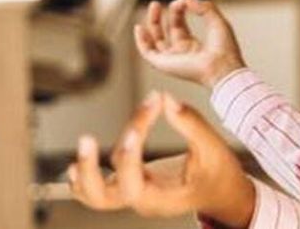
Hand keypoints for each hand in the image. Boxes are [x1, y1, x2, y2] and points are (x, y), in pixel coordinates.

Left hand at [67, 92, 255, 226]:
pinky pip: (96, 190)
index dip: (130, 152)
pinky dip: (82, 178)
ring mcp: (132, 195)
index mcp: (162, 199)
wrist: (221, 192)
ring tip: (85, 142)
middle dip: (90, 169)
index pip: (133, 182)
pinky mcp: (128, 185)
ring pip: (93, 196)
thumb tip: (164, 98)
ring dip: (83, 172)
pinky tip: (78, 160)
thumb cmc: (219, 172)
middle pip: (101, 197)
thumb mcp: (213, 148)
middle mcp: (142, 201)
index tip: (146, 113)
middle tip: (87, 138)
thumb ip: (190, 123)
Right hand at [134, 0, 246, 88]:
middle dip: (161, 16)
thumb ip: (203, 7)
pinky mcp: (165, 64)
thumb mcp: (216, 20)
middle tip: (157, 3)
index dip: (178, 11)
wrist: (222, 66)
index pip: (179, 26)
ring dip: (152, 24)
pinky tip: (140, 27)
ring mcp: (173, 59)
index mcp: (194, 46)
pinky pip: (148, 53)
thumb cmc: (225, 48)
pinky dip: (141, 41)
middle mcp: (182, 54)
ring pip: (155, 42)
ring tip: (153, 6)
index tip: (184, 1)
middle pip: (165, 33)